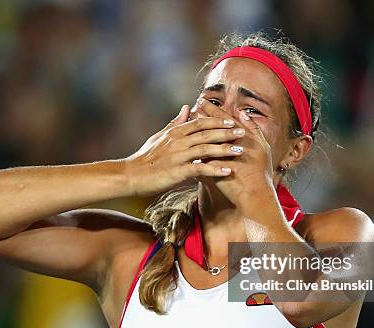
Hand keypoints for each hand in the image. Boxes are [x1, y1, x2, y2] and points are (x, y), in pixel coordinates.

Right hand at [124, 105, 246, 196]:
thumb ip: (175, 122)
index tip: (233, 121)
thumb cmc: (145, 158)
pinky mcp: (177, 171)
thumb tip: (187, 107)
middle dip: (226, 132)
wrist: (130, 175)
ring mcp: (177, 156)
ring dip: (224, 149)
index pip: (200, 122)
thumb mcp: (160, 137)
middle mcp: (178, 141)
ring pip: (205, 149)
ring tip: (240, 151)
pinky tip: (227, 171)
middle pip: (206, 133)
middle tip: (243, 132)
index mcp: (175, 133)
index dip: (217, 121)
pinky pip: (199, 168)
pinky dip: (214, 170)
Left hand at [192, 99, 277, 209]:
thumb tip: (243, 113)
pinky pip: (197, 160)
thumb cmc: (260, 172)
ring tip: (184, 125)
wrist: (254, 194)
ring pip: (202, 142)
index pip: (223, 119)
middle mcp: (228, 144)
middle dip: (200, 116)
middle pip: (210, 127)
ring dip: (193, 133)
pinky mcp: (211, 170)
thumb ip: (252, 128)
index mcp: (242, 137)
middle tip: (190, 107)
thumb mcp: (262, 147)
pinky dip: (190, 154)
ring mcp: (218, 158)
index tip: (203, 101)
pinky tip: (182, 149)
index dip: (212, 109)